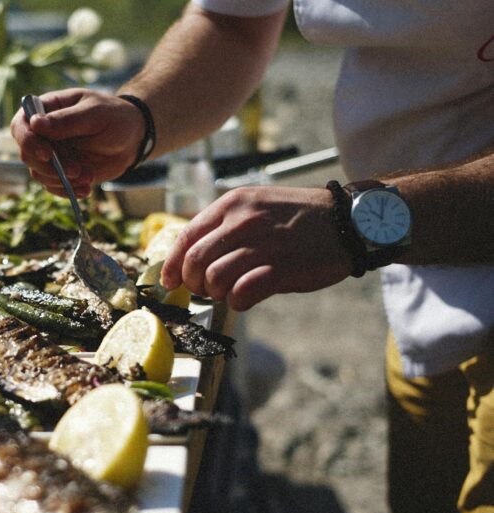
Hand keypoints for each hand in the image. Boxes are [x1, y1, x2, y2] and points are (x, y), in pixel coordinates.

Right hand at [10, 88, 143, 197]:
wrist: (132, 138)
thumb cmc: (114, 117)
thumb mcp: (95, 114)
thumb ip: (67, 120)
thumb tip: (36, 123)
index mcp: (46, 110)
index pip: (21, 125)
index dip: (28, 141)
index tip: (47, 154)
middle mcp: (43, 134)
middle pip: (27, 154)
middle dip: (50, 167)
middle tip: (76, 170)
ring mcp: (51, 155)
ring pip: (39, 174)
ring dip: (61, 181)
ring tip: (88, 176)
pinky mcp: (61, 173)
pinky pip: (53, 187)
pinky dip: (68, 191)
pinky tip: (86, 189)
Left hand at [160, 186, 353, 310]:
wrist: (350, 221)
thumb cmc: (300, 218)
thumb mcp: (257, 205)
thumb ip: (225, 225)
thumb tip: (191, 256)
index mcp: (233, 204)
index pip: (186, 236)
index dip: (172, 264)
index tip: (169, 281)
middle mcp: (243, 222)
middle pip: (194, 263)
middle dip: (193, 283)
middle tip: (205, 290)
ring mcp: (261, 246)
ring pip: (214, 280)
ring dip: (217, 294)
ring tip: (231, 291)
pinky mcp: (280, 270)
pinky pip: (240, 295)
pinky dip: (238, 302)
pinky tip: (247, 298)